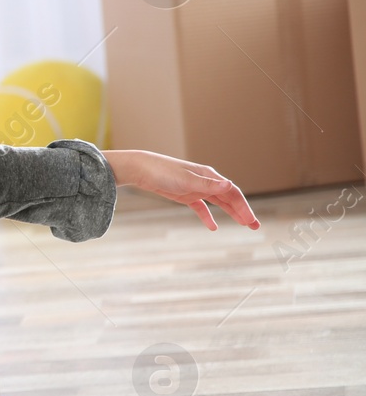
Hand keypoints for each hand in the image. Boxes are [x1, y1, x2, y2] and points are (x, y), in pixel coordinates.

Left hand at [102, 149, 258, 231]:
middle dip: (242, 211)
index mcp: (209, 176)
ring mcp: (195, 188)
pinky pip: (200, 207)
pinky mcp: (184, 195)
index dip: (243, 207)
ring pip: (218, 203)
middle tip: (255, 226)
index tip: (251, 221)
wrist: (141, 169)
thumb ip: (207, 185)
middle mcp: (206, 182)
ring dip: (231, 213)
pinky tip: (213, 227)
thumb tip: (229, 185)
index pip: (232, 193)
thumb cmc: (162, 171)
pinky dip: (208, 216)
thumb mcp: (185, 179)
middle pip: (229, 198)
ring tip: (244, 225)